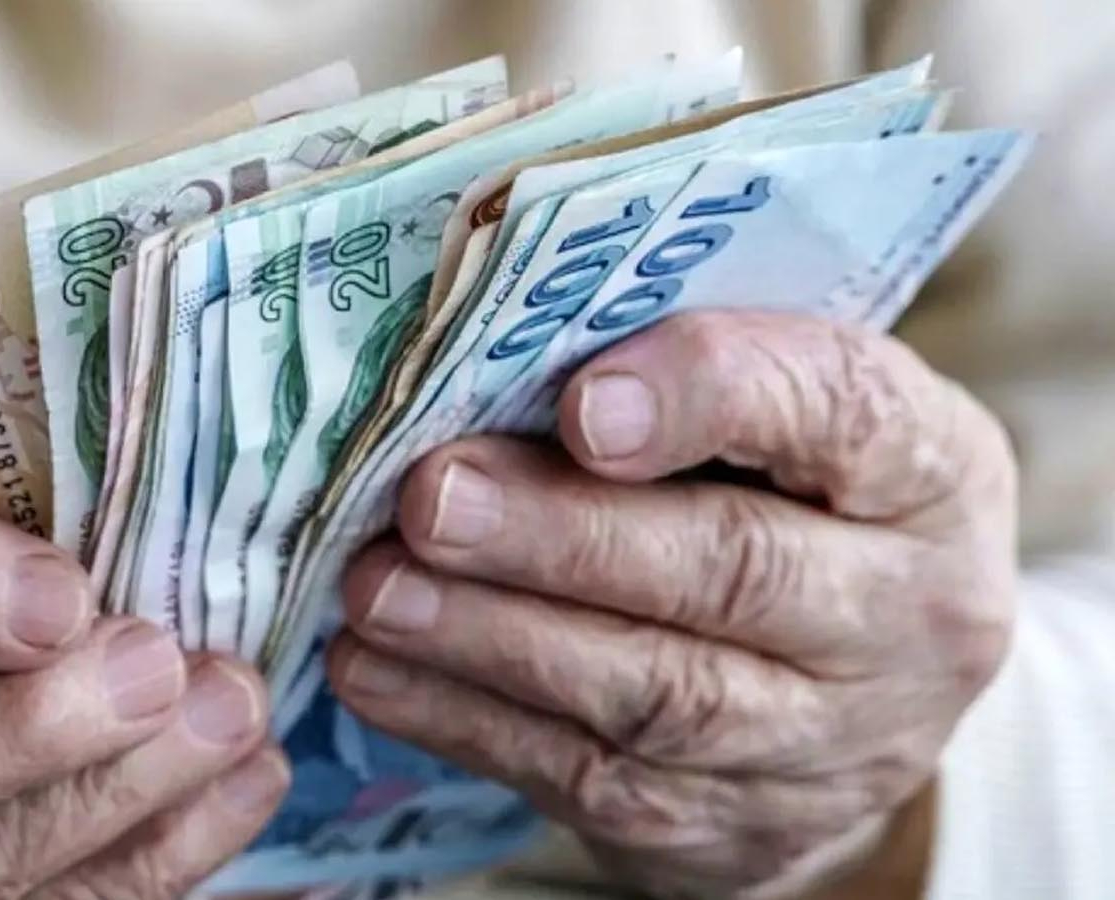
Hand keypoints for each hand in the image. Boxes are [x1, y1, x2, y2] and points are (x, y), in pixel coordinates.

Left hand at [329, 312, 1015, 896]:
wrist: (860, 691)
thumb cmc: (796, 497)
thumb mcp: (789, 412)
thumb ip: (684, 375)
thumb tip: (485, 359)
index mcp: (930, 470)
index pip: (842, 411)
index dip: (709, 397)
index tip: (582, 403)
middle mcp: (908, 616)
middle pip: (731, 571)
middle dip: (561, 536)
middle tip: (432, 499)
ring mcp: (829, 743)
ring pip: (652, 692)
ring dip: (491, 636)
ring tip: (378, 588)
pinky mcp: (732, 826)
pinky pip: (590, 777)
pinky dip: (466, 719)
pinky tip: (377, 669)